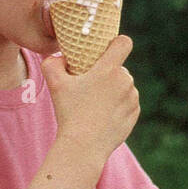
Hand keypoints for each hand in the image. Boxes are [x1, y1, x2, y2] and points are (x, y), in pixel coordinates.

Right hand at [42, 35, 139, 167]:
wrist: (84, 145)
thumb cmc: (69, 112)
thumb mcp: (54, 83)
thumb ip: (53, 62)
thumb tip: (59, 58)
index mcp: (109, 69)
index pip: (124, 43)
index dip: (116, 42)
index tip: (107, 50)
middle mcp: (125, 81)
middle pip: (119, 68)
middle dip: (107, 73)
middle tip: (89, 86)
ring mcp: (132, 98)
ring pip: (124, 86)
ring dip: (112, 90)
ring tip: (94, 104)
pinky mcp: (134, 113)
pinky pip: (127, 102)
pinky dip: (117, 105)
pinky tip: (102, 115)